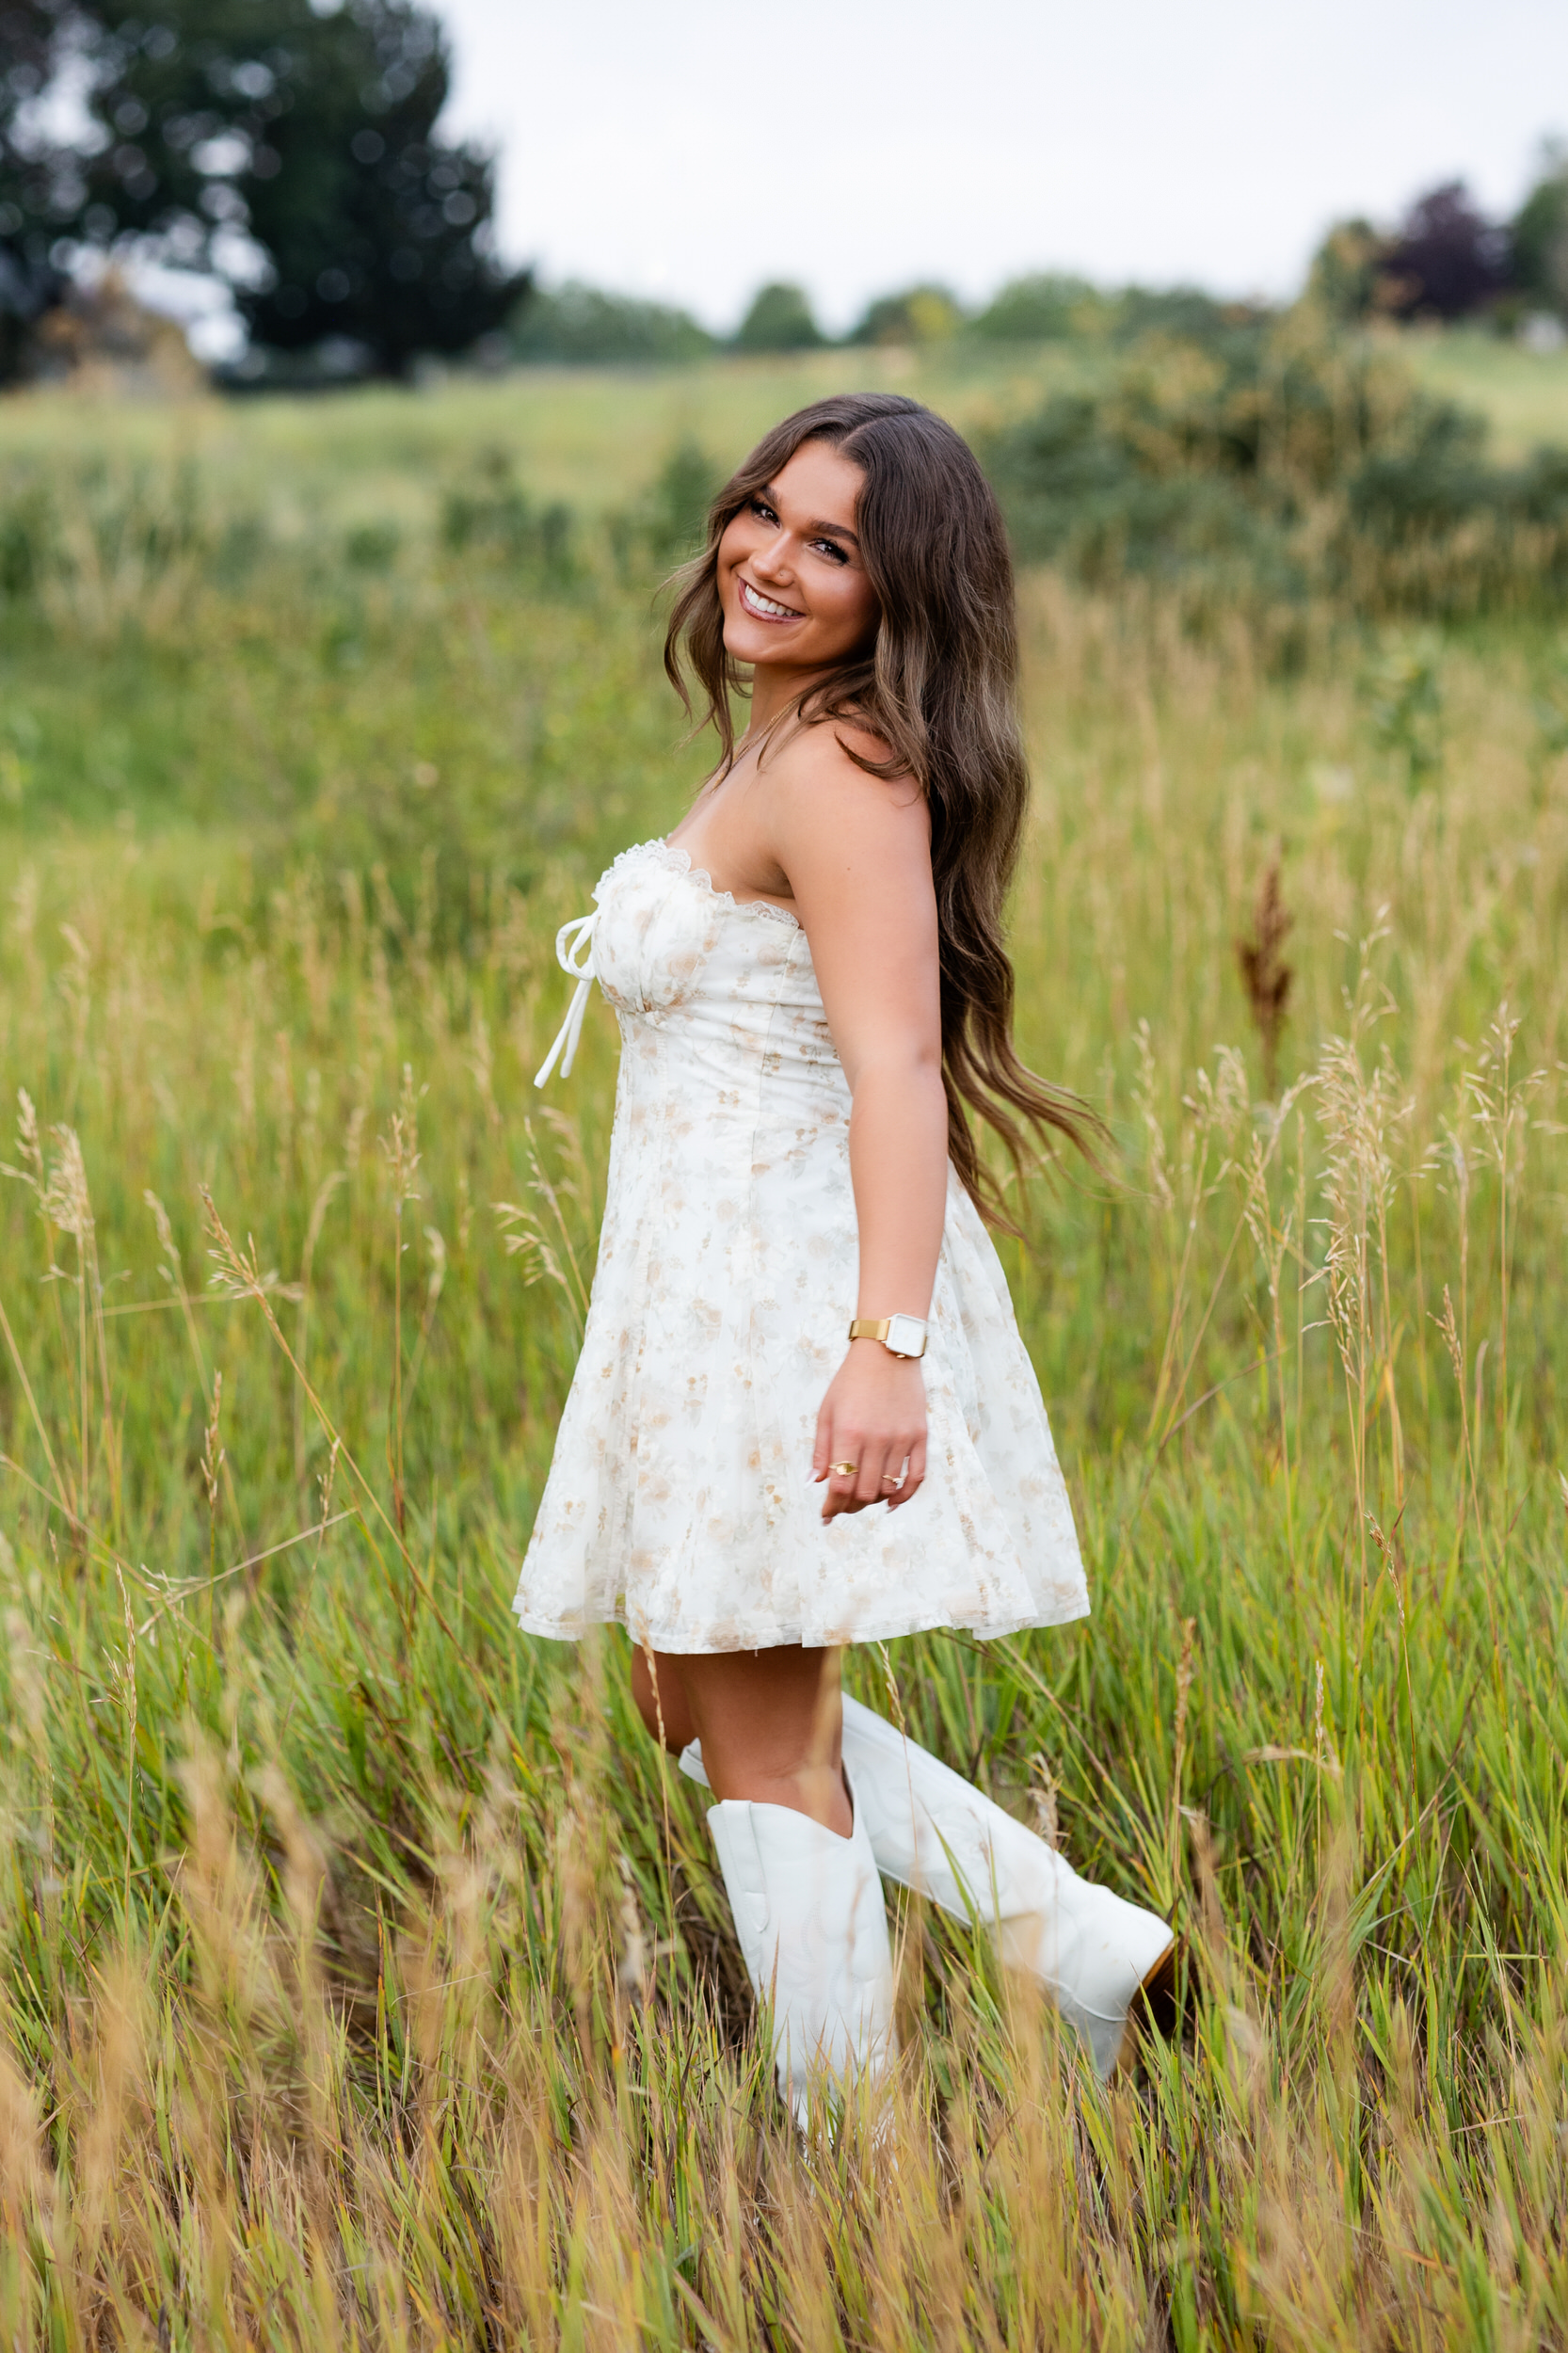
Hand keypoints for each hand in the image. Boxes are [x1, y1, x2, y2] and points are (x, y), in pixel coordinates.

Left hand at [813, 1343, 926, 1519]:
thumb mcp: (827, 1411)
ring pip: (888, 1488)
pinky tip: (892, 1502)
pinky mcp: (920, 1436)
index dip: (832, 1506)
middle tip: (842, 1507)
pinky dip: (904, 1495)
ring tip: (862, 1498)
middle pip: (864, 1493)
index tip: (826, 1514)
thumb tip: (815, 1483)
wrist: (887, 1351)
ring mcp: (901, 1438)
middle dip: (850, 1506)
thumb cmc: (851, 1382)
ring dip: (873, 1500)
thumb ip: (821, 1450)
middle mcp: (876, 1439)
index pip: (840, 1485)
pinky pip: (916, 1477)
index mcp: (849, 1433)